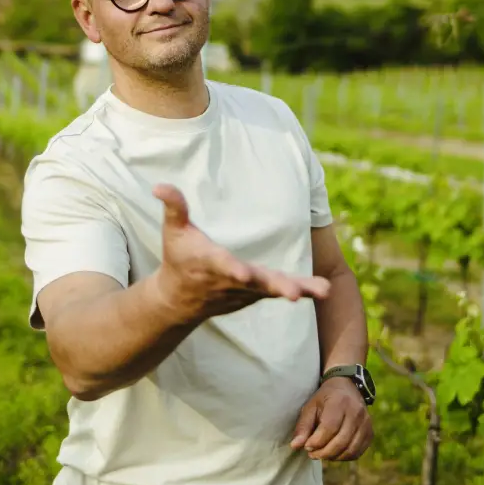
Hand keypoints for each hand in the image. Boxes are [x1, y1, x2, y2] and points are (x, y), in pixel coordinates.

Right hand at [153, 184, 329, 323]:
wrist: (179, 300)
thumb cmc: (178, 258)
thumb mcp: (173, 231)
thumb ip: (173, 207)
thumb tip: (159, 185)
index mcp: (209, 263)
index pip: (222, 266)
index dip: (232, 269)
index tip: (242, 274)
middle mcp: (230, 281)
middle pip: (255, 283)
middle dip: (275, 287)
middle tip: (294, 294)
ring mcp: (245, 291)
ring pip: (272, 290)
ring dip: (297, 289)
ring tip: (323, 290)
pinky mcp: (255, 294)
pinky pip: (280, 291)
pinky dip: (303, 290)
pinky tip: (324, 289)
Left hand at [290, 377, 372, 460]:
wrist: (347, 387)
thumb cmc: (325, 399)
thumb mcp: (311, 406)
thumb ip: (303, 426)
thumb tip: (295, 446)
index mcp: (339, 402)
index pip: (329, 428)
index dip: (317, 442)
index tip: (307, 446)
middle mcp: (356, 412)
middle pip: (341, 441)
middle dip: (323, 453)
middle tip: (312, 454)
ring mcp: (366, 423)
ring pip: (350, 450)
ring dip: (333, 457)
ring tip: (321, 453)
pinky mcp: (370, 432)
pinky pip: (357, 452)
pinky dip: (344, 457)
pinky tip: (334, 453)